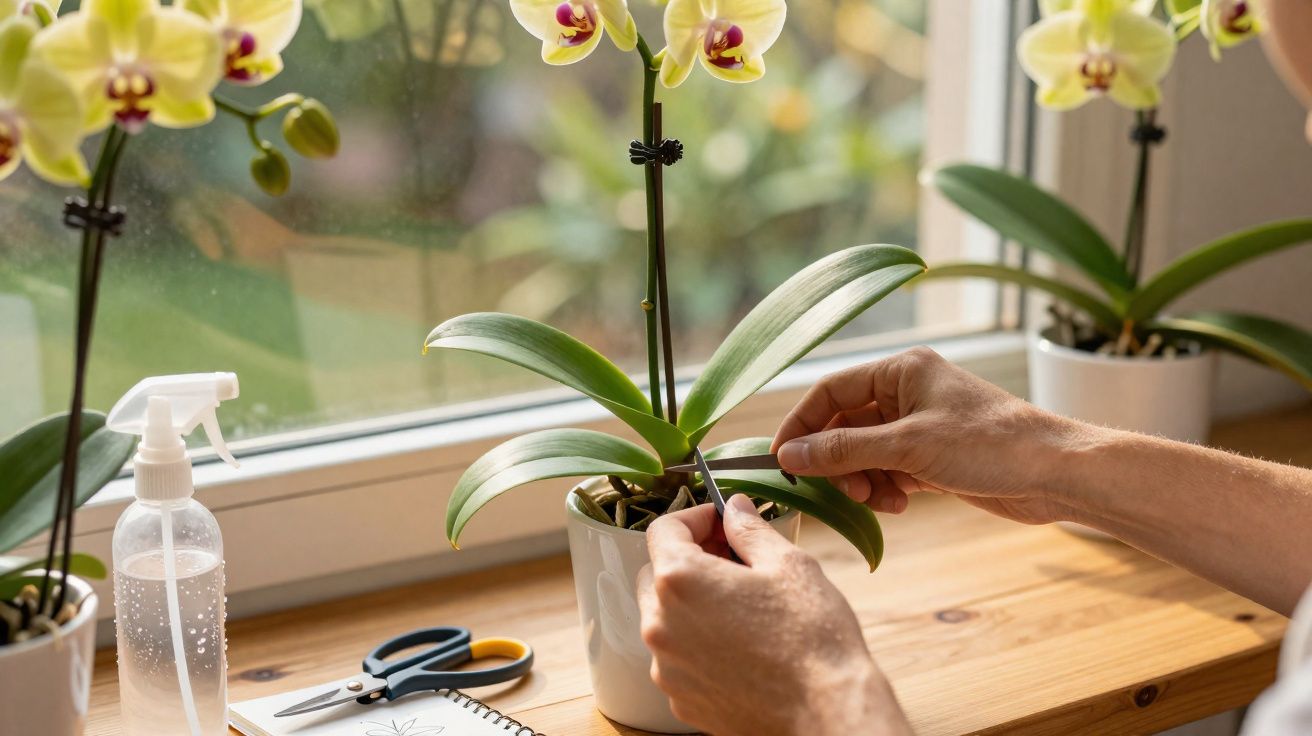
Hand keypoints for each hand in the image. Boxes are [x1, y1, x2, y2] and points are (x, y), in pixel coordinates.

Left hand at [637, 495, 911, 735]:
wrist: (825, 712)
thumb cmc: (812, 639)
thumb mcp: (788, 565)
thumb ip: (750, 530)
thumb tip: (734, 509)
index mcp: (680, 580)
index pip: (663, 530)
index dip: (694, 518)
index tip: (720, 521)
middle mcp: (660, 624)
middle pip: (655, 574)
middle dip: (687, 560)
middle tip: (732, 560)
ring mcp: (667, 667)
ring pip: (663, 618)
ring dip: (690, 604)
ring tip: (740, 606)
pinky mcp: (681, 698)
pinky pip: (677, 658)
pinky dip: (697, 644)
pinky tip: (739, 644)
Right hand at [771, 347, 1090, 524]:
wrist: (1056, 474)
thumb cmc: (989, 445)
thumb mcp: (907, 446)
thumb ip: (843, 450)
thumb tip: (789, 455)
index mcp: (901, 370)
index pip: (829, 392)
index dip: (801, 425)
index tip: (781, 460)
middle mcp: (907, 392)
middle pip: (844, 426)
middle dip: (838, 461)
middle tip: (843, 490)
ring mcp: (920, 426)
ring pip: (864, 453)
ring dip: (862, 480)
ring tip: (878, 500)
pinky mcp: (933, 457)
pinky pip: (888, 471)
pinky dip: (885, 489)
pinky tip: (900, 504)